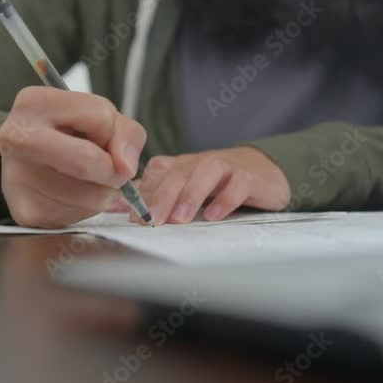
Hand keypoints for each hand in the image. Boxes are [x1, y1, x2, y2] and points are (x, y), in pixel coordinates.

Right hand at [0, 87, 145, 228]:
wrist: (27, 163)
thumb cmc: (67, 136)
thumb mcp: (100, 119)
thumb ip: (125, 133)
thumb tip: (125, 167)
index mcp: (34, 102)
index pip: (99, 116)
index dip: (113, 133)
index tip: (106, 139)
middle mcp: (16, 136)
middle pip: (87, 161)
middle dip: (113, 171)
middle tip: (115, 173)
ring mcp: (16, 176)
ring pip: (89, 196)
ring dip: (102, 193)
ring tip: (88, 181)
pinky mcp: (25, 211)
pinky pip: (77, 216)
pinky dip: (86, 209)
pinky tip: (73, 196)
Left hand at [131, 147, 290, 224]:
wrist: (264, 170)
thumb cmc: (219, 184)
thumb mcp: (186, 189)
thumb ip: (155, 197)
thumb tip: (118, 208)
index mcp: (181, 165)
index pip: (157, 174)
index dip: (144, 195)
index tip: (133, 217)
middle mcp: (200, 162)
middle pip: (178, 172)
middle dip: (162, 196)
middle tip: (151, 220)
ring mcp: (227, 167)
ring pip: (206, 171)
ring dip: (191, 194)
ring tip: (180, 219)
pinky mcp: (250, 176)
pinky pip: (237, 184)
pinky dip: (225, 199)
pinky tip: (214, 215)